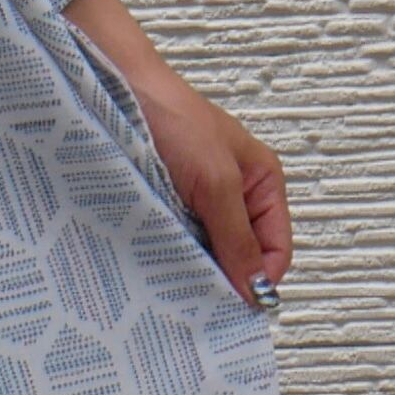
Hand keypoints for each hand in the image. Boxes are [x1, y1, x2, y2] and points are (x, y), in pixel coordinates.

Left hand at [60, 0, 291, 296]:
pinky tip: (153, 262)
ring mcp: (198, 202)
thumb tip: (255, 289)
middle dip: (224, 277)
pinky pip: (175, 241)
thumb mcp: (216, 182)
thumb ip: (237, 236)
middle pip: (241, 256)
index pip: (277, 250)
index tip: (234, 304)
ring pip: (206, 252)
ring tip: (173, 280)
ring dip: (192, 266)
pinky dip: (168, 253)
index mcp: (262, 184)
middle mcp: (234, 196)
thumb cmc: (174, 120)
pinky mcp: (166, 205)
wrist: (118, 90)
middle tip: (198, 299)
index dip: (260, 279)